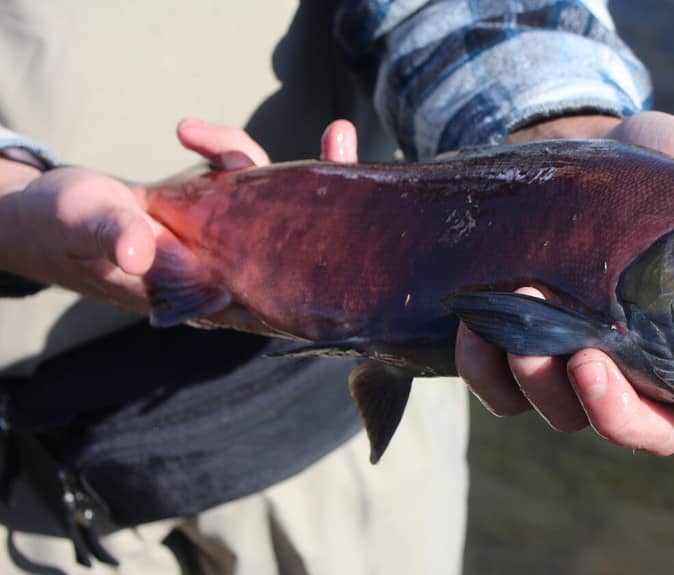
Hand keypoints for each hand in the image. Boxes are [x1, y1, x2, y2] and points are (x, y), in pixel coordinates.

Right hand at [0, 118, 357, 313]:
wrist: (46, 215)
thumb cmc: (62, 232)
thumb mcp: (85, 230)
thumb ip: (115, 238)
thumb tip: (142, 253)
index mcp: (204, 294)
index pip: (277, 291)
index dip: (319, 269)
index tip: (355, 234)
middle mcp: (224, 268)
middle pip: (296, 246)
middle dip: (331, 202)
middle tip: (347, 149)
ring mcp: (223, 235)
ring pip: (279, 205)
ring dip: (290, 166)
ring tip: (305, 132)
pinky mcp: (214, 203)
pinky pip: (241, 173)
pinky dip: (224, 147)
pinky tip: (188, 133)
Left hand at [459, 111, 673, 490]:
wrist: (566, 147)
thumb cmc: (650, 164)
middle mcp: (651, 364)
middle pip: (652, 432)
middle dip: (618, 417)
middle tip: (590, 366)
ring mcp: (584, 364)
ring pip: (569, 417)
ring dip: (544, 385)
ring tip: (526, 326)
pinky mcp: (523, 354)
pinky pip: (504, 394)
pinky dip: (489, 373)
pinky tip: (481, 330)